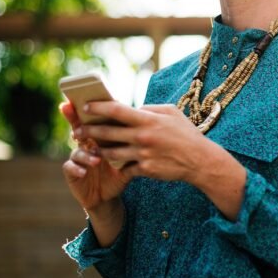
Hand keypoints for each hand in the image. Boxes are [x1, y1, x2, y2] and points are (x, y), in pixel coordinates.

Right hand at [59, 102, 130, 211]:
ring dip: (85, 154)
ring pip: (77, 150)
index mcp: (99, 137)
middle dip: (76, 122)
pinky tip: (83, 172)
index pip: (94, 120)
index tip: (85, 100)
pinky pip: (70, 168)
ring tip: (96, 159)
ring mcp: (77, 158)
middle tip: (80, 121)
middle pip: (78, 129)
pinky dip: (76, 168)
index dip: (87, 110)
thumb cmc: (119, 172)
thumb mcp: (128, 157)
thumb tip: (148, 124)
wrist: (109, 196)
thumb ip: (133, 142)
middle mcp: (85, 144)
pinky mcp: (72, 172)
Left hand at [74, 102, 208, 182]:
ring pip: (111, 153)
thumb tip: (134, 108)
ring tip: (91, 147)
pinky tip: (112, 163)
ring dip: (99, 150)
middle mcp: (142, 136)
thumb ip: (150, 109)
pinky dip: (119, 165)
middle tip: (77, 130)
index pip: (116, 110)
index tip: (85, 107)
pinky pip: (125, 167)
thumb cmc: (186, 133)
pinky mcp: (145, 170)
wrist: (199, 160)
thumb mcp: (171, 112)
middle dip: (88, 131)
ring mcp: (143, 154)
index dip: (98, 107)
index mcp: (148, 119)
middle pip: (107, 133)